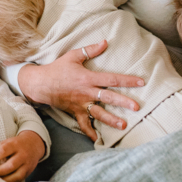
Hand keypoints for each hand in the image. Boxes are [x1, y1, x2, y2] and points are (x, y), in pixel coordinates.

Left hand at [0, 130, 45, 181]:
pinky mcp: (29, 172)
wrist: (34, 144)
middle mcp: (22, 154)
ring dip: (5, 179)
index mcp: (15, 145)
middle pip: (11, 165)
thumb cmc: (16, 144)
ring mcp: (27, 164)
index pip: (4, 150)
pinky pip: (20, 180)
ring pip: (17, 175)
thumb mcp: (8, 142)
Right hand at [17, 40, 142, 140]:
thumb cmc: (57, 68)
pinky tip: (98, 139)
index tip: (141, 82)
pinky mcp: (75, 111)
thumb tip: (105, 41)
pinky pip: (83, 124)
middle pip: (108, 97)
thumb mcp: (73, 56)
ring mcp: (81, 104)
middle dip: (123, 102)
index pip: (112, 79)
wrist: (40, 84)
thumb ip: (90, 50)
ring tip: (123, 125)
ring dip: (111, 120)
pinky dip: (90, 132)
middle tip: (136, 107)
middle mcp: (86, 92)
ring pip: (98, 113)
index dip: (127, 80)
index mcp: (88, 78)